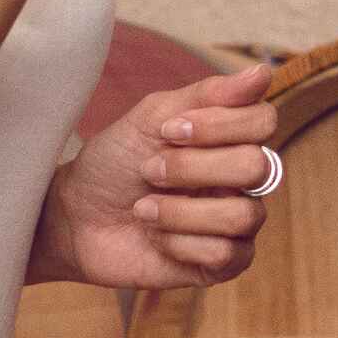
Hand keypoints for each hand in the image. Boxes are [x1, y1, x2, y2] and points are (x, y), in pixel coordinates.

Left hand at [46, 66, 282, 289]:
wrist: (74, 217)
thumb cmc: (113, 163)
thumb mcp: (151, 117)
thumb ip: (206, 95)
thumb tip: (263, 72)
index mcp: (229, 139)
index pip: (263, 121)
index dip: (219, 125)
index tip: (168, 130)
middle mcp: (241, 180)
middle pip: (257, 167)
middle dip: (192, 168)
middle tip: (148, 170)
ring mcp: (234, 223)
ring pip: (243, 216)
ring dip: (181, 211)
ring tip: (143, 208)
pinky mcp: (220, 264)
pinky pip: (225, 254)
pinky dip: (179, 243)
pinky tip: (156, 238)